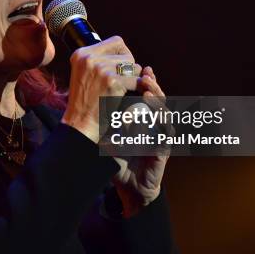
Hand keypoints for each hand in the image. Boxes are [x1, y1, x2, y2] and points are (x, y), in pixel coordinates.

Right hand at [61, 36, 141, 142]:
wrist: (79, 123)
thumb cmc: (84, 102)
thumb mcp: (84, 74)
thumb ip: (98, 60)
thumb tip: (126, 53)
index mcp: (81, 54)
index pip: (116, 41)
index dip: (124, 54)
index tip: (122, 67)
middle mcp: (89, 58)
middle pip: (127, 53)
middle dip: (130, 68)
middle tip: (123, 82)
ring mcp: (100, 69)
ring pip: (134, 66)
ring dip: (134, 79)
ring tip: (122, 90)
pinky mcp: (112, 82)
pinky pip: (137, 80)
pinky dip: (138, 89)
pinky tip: (129, 95)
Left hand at [112, 66, 169, 217]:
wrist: (128, 185)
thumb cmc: (119, 158)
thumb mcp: (109, 133)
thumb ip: (105, 116)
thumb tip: (89, 94)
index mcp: (143, 116)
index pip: (147, 93)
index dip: (145, 80)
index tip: (138, 68)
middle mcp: (154, 123)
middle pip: (159, 98)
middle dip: (153, 84)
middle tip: (144, 73)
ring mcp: (160, 135)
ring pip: (164, 112)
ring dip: (157, 100)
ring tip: (147, 90)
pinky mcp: (163, 149)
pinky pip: (165, 133)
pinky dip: (160, 122)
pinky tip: (152, 114)